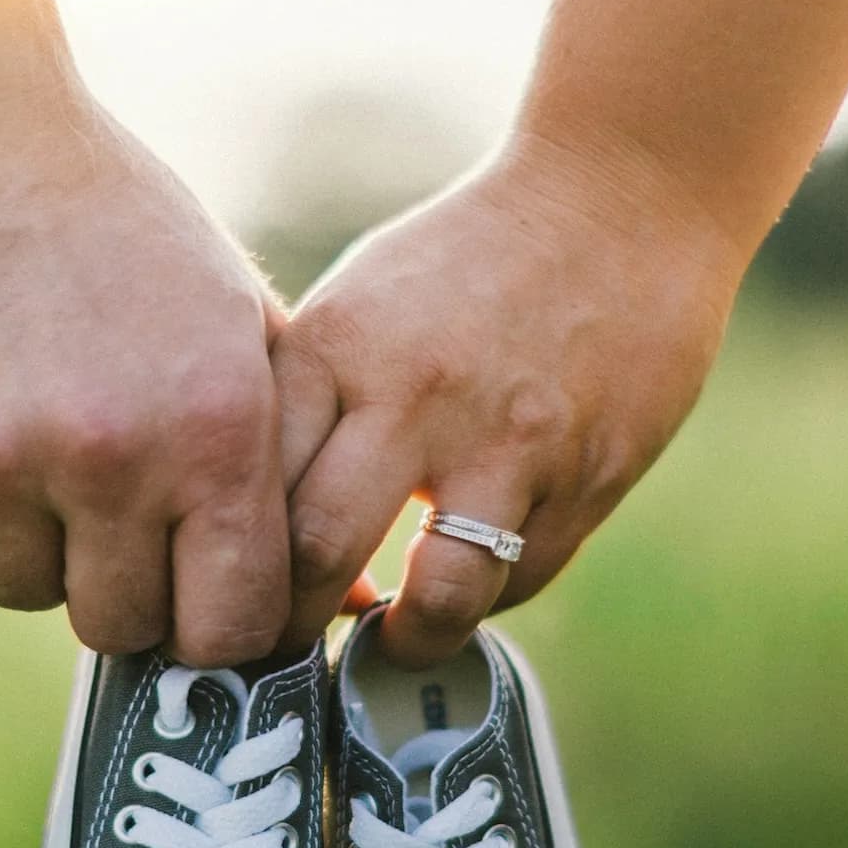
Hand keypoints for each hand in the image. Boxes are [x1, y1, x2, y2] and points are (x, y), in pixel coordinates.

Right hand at [0, 100, 292, 666]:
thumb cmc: (117, 230)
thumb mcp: (235, 319)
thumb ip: (289, 458)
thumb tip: (353, 601)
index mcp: (214, 428)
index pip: (230, 626)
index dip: (212, 627)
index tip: (193, 597)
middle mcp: (107, 456)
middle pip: (117, 624)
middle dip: (117, 583)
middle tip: (104, 502)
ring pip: (19, 587)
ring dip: (29, 535)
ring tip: (33, 427)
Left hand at [272, 134, 746, 666]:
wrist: (623, 198)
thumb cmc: (468, 259)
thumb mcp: (359, 304)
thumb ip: (306, 405)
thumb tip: (245, 528)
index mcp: (338, 346)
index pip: (249, 486)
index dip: (225, 561)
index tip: (224, 592)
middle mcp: (415, 395)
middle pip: (317, 556)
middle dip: (292, 626)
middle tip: (288, 648)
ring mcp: (510, 441)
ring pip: (436, 597)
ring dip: (404, 641)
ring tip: (392, 640)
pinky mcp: (589, 474)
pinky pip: (519, 579)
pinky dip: (485, 597)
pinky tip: (467, 580)